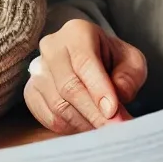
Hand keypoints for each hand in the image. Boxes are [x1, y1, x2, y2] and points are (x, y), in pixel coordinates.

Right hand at [24, 19, 147, 132]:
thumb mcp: (131, 62)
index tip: (113, 111)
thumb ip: (129, 78)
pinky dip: (69, 128)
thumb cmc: (113, 60)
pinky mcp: (31, 91)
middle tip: (114, 128)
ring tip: (104, 128)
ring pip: (57, 105)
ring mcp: (37, 70)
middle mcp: (52, 48)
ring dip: (84, 122)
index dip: (98, 89)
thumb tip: (115, 100)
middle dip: (93, 112)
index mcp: (77, 32)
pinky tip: (86, 125)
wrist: (91, 60)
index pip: (84, 62)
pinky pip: (48, 117)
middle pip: (68, 86)